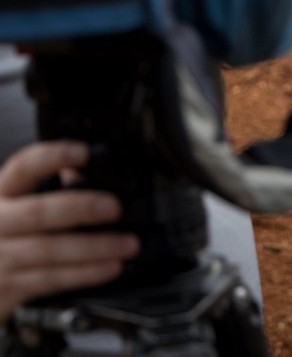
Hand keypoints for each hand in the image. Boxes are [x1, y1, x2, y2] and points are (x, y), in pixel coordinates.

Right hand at [0, 141, 138, 322]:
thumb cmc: (10, 238)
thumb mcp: (21, 207)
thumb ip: (55, 189)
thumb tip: (99, 172)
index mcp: (2, 194)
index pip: (23, 167)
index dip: (53, 157)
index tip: (84, 152)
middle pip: (36, 212)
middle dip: (79, 208)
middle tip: (114, 208)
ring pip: (47, 250)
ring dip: (94, 247)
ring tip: (128, 244)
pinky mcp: (5, 289)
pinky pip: (50, 280)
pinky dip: (84, 273)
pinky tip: (110, 267)